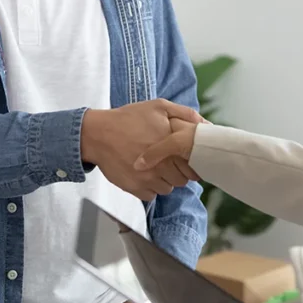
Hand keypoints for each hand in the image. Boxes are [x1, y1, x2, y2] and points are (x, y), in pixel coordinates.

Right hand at [80, 99, 202, 200]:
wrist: (98, 134)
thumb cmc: (127, 119)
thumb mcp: (158, 106)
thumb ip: (184, 113)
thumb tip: (205, 123)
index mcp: (171, 146)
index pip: (192, 166)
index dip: (188, 163)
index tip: (181, 159)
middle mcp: (162, 165)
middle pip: (181, 180)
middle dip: (176, 172)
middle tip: (165, 163)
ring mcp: (149, 179)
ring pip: (167, 189)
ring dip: (162, 181)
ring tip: (153, 168)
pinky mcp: (136, 189)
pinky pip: (151, 195)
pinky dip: (148, 188)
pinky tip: (142, 175)